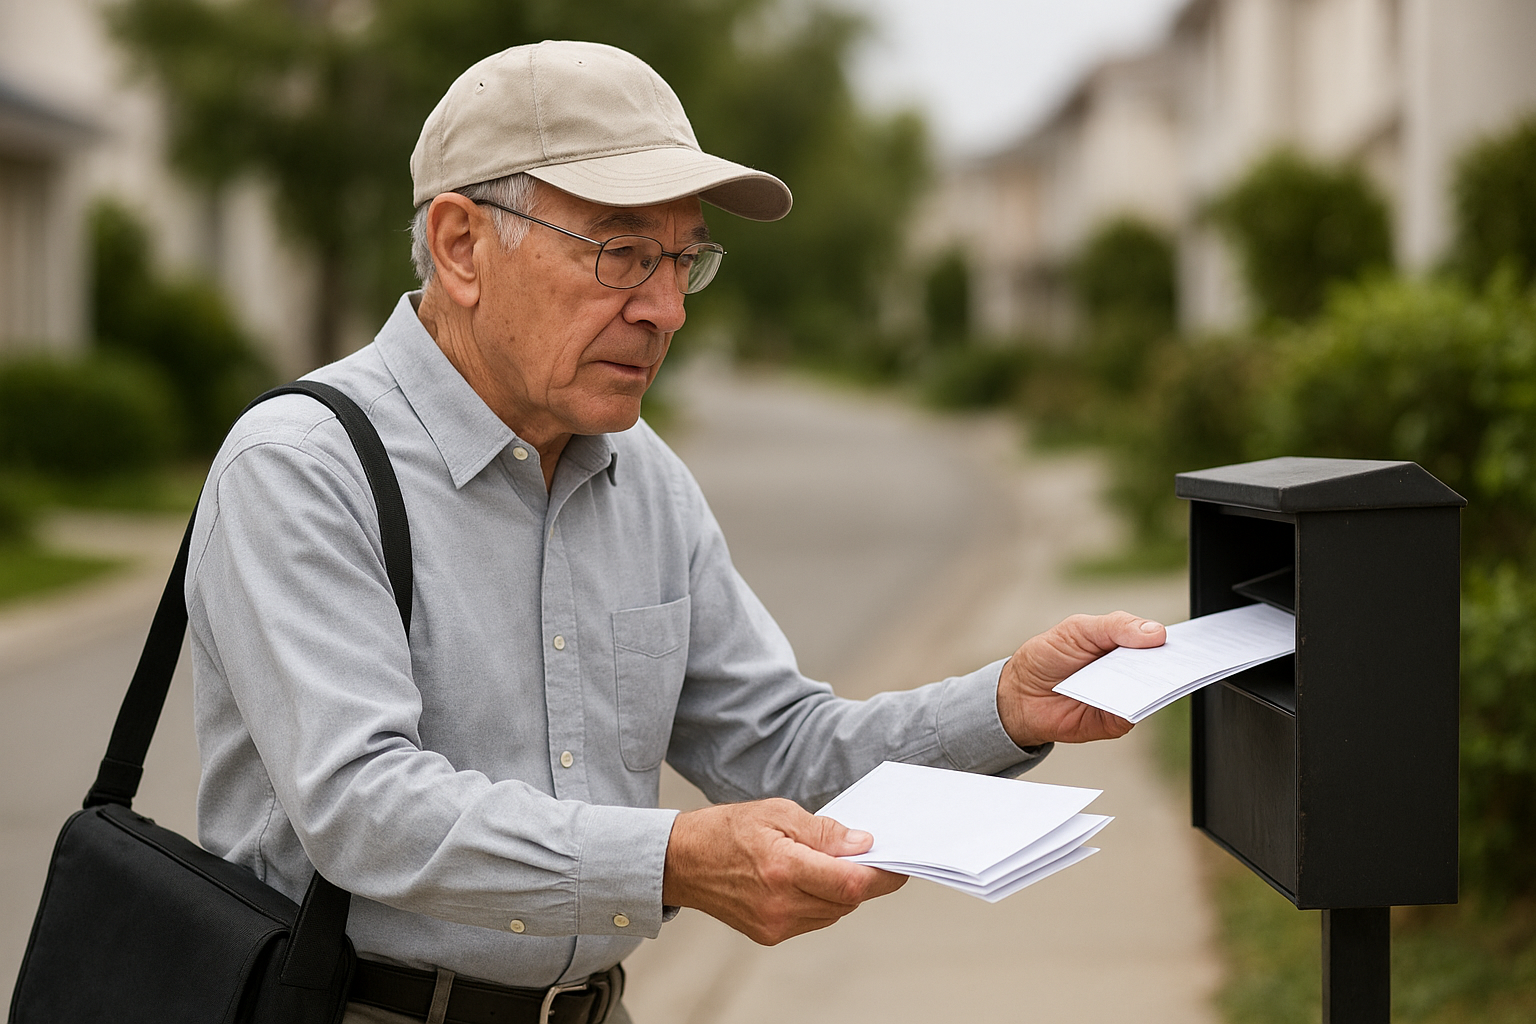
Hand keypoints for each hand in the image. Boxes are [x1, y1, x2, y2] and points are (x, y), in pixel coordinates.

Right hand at [662, 798, 907, 944]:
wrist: (683, 861)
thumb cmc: (725, 831)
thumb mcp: (777, 812)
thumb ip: (824, 831)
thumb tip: (862, 845)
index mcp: (782, 868)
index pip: (850, 883)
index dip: (882, 875)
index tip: (898, 864)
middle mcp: (780, 903)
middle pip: (847, 900)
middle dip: (863, 878)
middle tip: (863, 854)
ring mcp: (775, 924)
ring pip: (834, 913)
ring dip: (842, 890)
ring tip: (826, 863)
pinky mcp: (770, 934)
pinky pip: (815, 920)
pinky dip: (822, 901)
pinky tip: (808, 880)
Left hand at [996, 610, 1165, 746]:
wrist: (1020, 693)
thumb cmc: (1049, 656)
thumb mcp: (1079, 629)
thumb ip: (1115, 626)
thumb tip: (1156, 632)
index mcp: (1123, 644)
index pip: (1156, 640)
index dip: (1170, 639)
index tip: (1188, 638)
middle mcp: (1128, 671)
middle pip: (1160, 668)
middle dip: (1169, 662)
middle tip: (1177, 657)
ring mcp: (1124, 697)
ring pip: (1151, 693)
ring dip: (1155, 684)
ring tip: (1156, 674)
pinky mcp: (1115, 722)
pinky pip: (1133, 715)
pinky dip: (1135, 706)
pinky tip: (1133, 696)